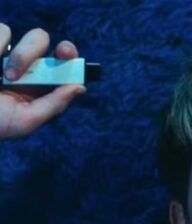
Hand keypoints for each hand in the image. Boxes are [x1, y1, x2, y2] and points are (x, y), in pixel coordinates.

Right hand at [0, 23, 85, 138]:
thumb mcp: (26, 121)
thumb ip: (53, 105)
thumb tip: (79, 87)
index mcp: (39, 83)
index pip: (60, 61)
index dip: (68, 54)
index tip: (66, 53)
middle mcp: (24, 64)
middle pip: (40, 39)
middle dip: (34, 48)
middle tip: (29, 64)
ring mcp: (2, 51)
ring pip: (12, 34)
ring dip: (16, 57)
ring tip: (4, 78)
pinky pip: (0, 30)